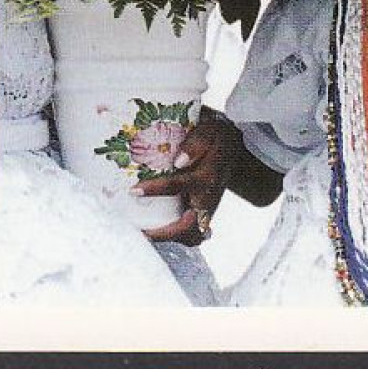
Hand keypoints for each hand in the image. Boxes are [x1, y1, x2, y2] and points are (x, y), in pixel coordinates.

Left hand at [136, 110, 245, 245]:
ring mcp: (206, 208)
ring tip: (144, 233)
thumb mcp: (210, 131)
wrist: (233, 147)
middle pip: (190, 228)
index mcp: (207, 177)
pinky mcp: (203, 212)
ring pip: (191, 235)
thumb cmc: (217, 137)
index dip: (156, 190)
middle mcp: (208, 197)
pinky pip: (190, 231)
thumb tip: (179, 160)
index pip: (179, 186)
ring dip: (170, 237)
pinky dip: (174, 234)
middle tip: (141, 230)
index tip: (134, 190)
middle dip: (165, 233)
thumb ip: (197, 143)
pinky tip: (155, 229)